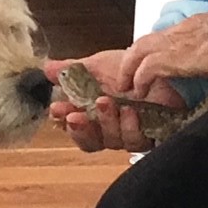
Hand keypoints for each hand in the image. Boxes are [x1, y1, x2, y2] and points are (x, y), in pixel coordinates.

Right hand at [45, 50, 185, 152]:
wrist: (162, 65)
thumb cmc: (131, 68)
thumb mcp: (96, 65)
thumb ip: (71, 70)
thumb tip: (46, 68)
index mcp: (91, 113)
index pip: (72, 125)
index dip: (63, 121)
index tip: (57, 109)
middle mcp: (108, 127)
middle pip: (89, 142)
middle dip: (79, 130)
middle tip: (74, 116)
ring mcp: (128, 133)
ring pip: (111, 141)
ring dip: (105, 122)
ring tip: (105, 103)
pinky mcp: (149, 136)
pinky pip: (135, 141)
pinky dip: (130, 127)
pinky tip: (130, 112)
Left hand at [118, 0, 207, 96]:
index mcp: (186, 25)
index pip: (160, 36)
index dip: (149, 48)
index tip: (143, 59)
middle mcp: (173, 33)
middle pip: (141, 44)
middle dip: (130, 60)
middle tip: (126, 75)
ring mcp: (168, 45)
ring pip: (136, 54)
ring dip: (128, 71)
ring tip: (126, 86)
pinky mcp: (168, 60)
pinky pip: (145, 71)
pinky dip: (139, 81)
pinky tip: (139, 92)